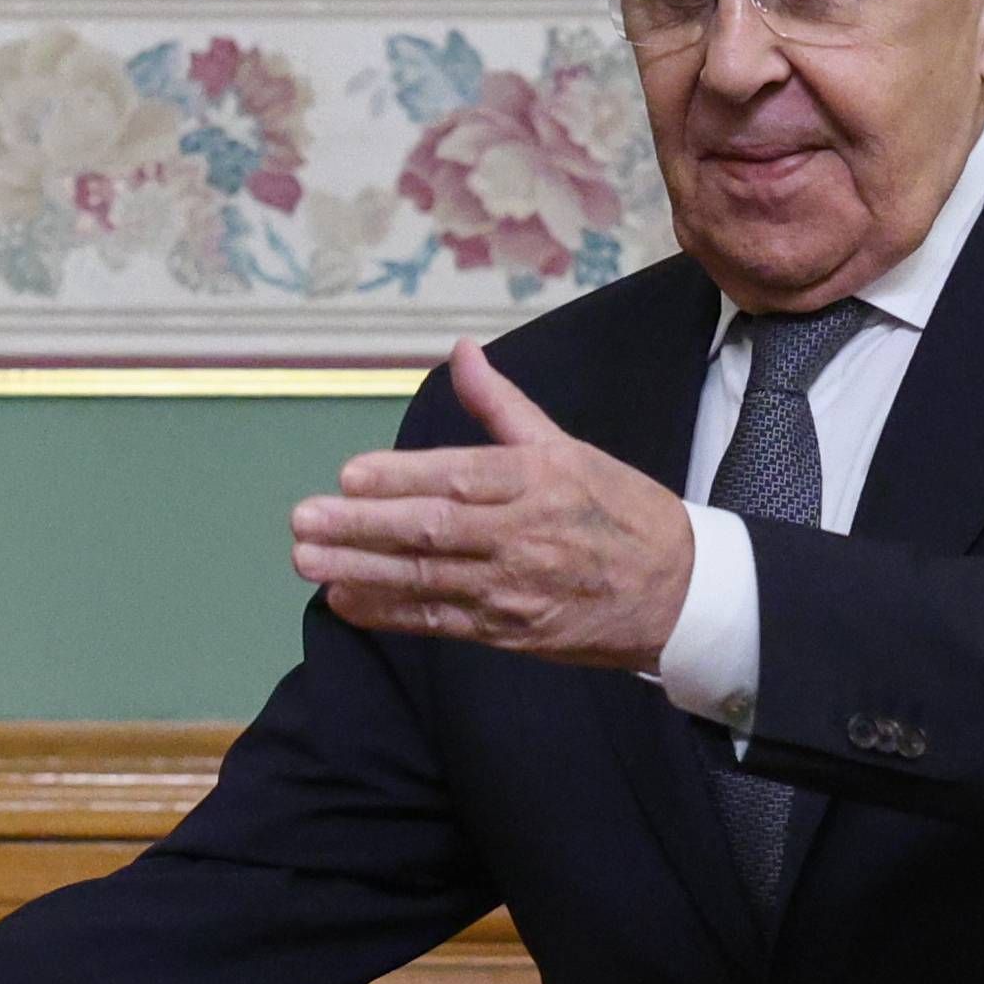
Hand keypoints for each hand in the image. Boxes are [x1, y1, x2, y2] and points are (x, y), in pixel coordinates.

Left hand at [289, 338, 694, 670]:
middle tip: (304, 518)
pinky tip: (345, 600)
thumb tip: (461, 350)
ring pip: (428, 579)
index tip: (349, 473)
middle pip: (433, 530)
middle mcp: (523, 535)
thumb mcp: (567, 447)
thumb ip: (502, 405)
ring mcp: (514, 590)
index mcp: (538, 479)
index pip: (460, 476)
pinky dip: (390, 612)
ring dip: (361, 571)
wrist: (678, 593)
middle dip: (363, 526)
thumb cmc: (617, 510)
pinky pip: (439, 621)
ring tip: (306, 560)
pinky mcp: (508, 632)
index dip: (401, 476)